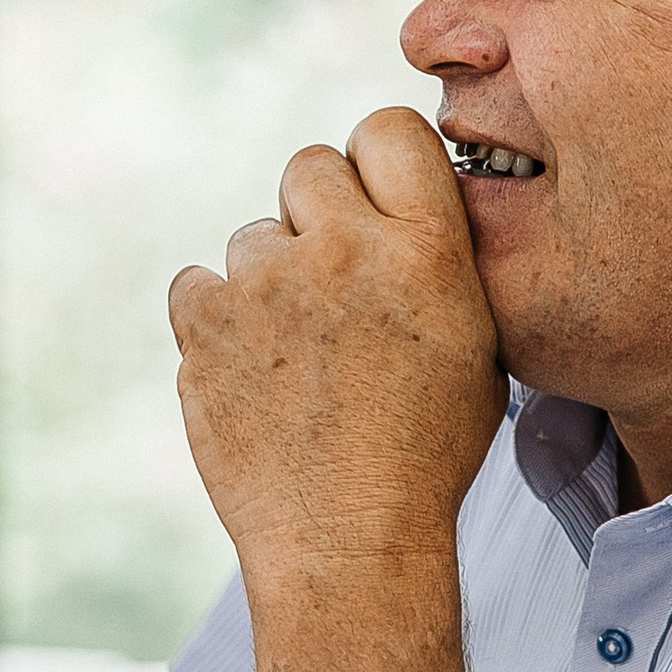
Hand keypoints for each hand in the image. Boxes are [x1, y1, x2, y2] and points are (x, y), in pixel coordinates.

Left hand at [169, 110, 505, 602]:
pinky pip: (197, 283)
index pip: (388, 128)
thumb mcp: (475, 342)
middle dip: (318, 214)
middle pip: (309, 166)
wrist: (349, 542)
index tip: (375, 203)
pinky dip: (216, 318)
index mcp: (427, 248)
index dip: (378, 162)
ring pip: (253, 235)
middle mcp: (346, 249)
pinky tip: (252, 369)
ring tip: (297, 353)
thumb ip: (435, 257)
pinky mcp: (204, 322)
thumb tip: (399, 206)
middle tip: (333, 283)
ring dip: (270, 277)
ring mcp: (267, 283)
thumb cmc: (425, 451)